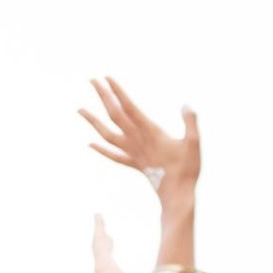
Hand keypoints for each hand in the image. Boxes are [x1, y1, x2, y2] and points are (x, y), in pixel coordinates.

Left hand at [80, 77, 198, 200]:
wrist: (176, 195)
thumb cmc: (187, 168)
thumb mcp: (194, 142)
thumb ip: (190, 122)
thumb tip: (186, 105)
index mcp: (150, 131)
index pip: (129, 107)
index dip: (117, 92)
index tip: (107, 78)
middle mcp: (136, 140)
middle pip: (115, 115)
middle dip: (103, 96)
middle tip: (91, 80)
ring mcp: (132, 152)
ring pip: (107, 134)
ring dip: (92, 120)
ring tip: (79, 109)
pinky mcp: (134, 164)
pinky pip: (113, 155)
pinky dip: (100, 149)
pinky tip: (90, 143)